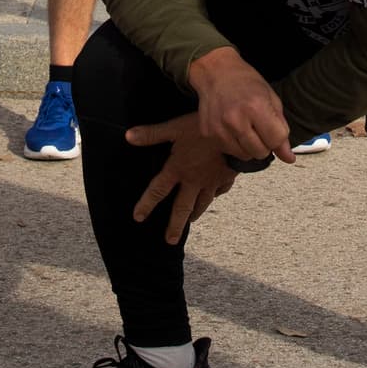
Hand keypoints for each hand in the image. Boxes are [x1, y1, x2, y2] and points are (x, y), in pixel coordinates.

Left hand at [124, 119, 241, 241]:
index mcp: (178, 170)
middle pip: (182, 208)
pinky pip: (220, 191)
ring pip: (202, 203)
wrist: (238, 132)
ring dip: (195, 213)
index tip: (138, 217)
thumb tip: (128, 136)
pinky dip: (216, 196)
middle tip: (170, 240)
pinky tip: (215, 197)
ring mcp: (211, 182)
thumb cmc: (204, 129)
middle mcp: (193, 181)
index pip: (158, 191)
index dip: (146, 204)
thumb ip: (152, 134)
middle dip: (175, 225)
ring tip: (190, 221)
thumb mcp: (175, 128)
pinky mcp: (226, 177)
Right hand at [183, 46, 295, 163]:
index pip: (276, 140)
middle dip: (264, 143)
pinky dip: (234, 143)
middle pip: (261, 153)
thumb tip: (288, 158)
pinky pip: (229, 151)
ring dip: (249, 146)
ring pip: (245, 156)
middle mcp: (235, 120)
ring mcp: (219, 129)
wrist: (216, 72)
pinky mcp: (208, 135)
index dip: (278, 136)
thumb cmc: (245, 82)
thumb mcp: (271, 98)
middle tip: (258, 127)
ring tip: (244, 126)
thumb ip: (281, 129)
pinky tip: (232, 127)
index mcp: (255, 107)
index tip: (273, 127)